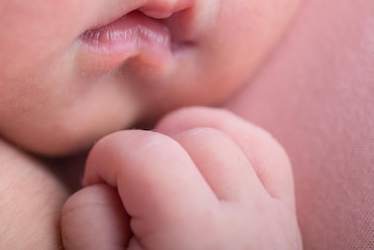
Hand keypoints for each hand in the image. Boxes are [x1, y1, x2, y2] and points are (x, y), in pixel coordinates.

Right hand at [61, 107, 301, 249]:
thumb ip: (88, 223)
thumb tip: (104, 181)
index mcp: (197, 242)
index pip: (147, 153)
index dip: (107, 158)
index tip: (96, 186)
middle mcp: (248, 226)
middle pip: (191, 137)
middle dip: (144, 149)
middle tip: (125, 190)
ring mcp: (275, 221)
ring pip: (230, 134)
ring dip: (184, 139)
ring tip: (160, 172)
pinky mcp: (285, 220)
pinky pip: (264, 151)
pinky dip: (227, 141)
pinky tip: (198, 162)